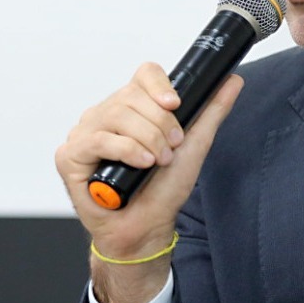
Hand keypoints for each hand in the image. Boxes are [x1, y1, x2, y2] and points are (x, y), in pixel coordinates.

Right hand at [54, 65, 242, 302]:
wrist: (146, 227)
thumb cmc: (162, 190)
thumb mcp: (193, 145)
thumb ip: (211, 111)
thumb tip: (233, 80)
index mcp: (131, 108)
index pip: (143, 75)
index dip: (159, 85)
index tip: (175, 105)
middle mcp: (105, 116)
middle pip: (130, 95)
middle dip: (159, 123)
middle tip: (171, 148)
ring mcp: (85, 133)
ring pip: (116, 115)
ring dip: (146, 139)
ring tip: (157, 161)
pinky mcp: (70, 155)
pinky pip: (98, 139)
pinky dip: (126, 150)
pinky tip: (141, 164)